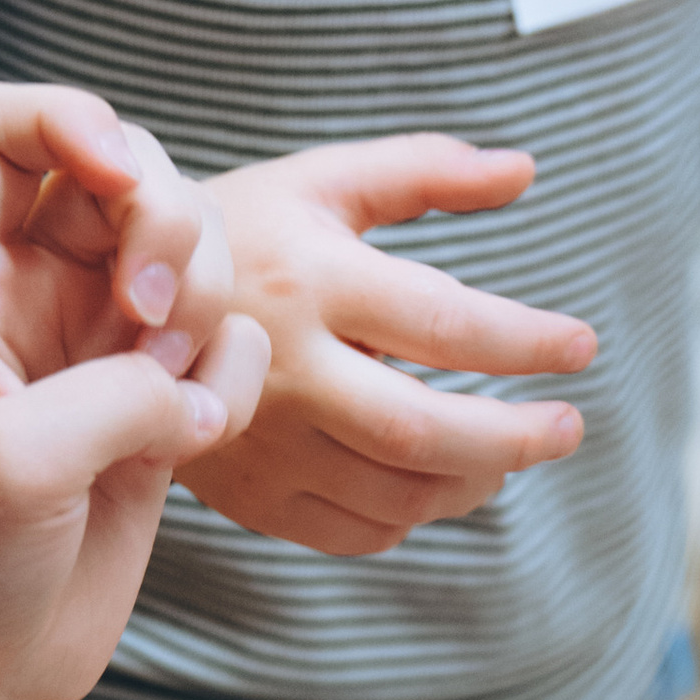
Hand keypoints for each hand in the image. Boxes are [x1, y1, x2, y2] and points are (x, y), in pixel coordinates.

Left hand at [0, 82, 268, 699]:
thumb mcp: (14, 466)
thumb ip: (114, 393)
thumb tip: (195, 386)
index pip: (6, 123)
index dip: (72, 120)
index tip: (114, 182)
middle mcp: (32, 288)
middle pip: (133, 167)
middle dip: (172, 225)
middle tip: (154, 321)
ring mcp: (102, 341)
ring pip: (201, 252)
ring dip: (216, 308)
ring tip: (171, 403)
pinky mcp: (159, 398)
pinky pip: (236, 343)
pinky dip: (240, 378)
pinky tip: (194, 445)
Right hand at [184, 138, 595, 556]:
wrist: (119, 302)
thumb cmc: (244, 231)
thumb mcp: (323, 181)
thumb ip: (426, 171)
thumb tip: (525, 170)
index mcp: (312, 281)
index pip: (443, 324)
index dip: (526, 341)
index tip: (581, 346)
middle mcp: (287, 368)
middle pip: (421, 430)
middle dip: (513, 438)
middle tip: (567, 428)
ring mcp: (264, 439)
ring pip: (395, 493)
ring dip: (472, 481)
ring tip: (508, 451)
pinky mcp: (249, 491)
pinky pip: (354, 529)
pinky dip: (414, 517)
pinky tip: (437, 480)